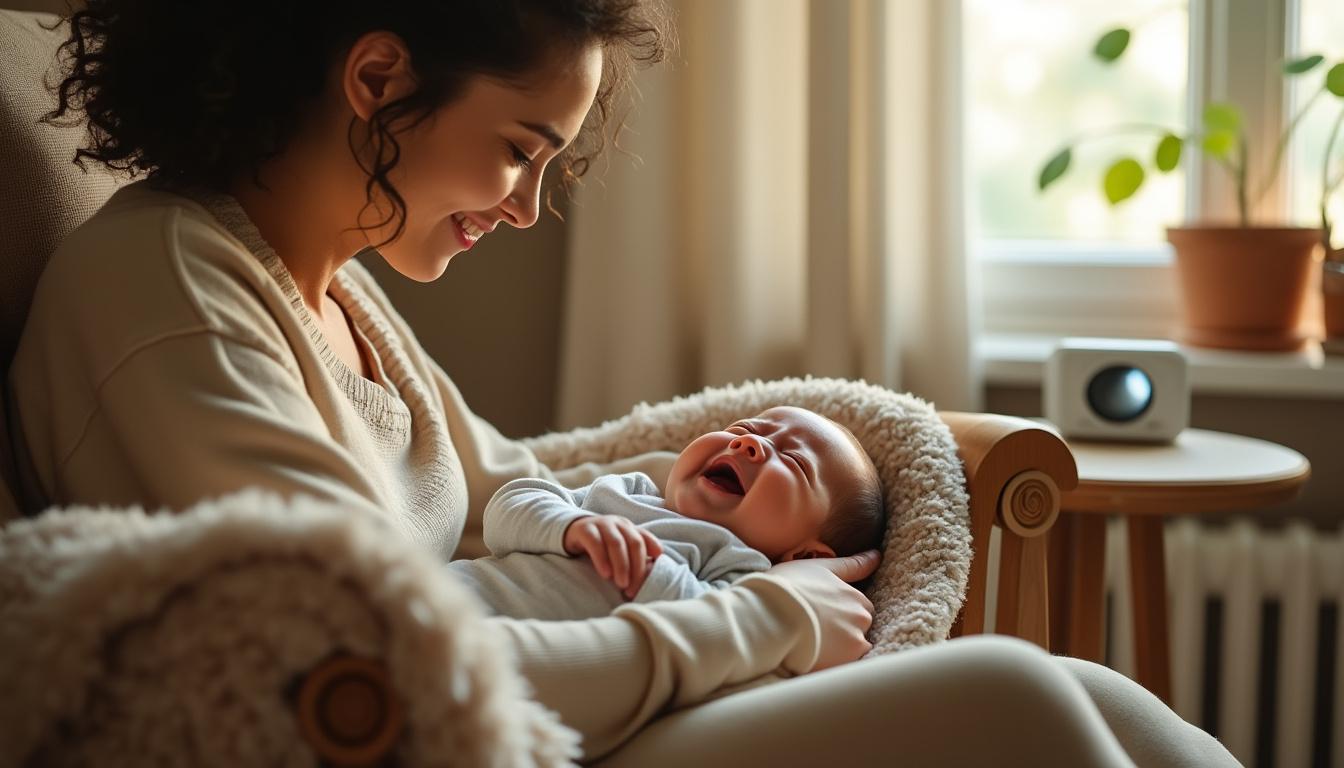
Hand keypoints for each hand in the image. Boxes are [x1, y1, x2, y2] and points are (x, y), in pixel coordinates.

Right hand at [563, 515, 664, 598]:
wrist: (573, 532)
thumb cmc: (602, 545)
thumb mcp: (621, 549)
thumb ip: (636, 557)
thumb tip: (651, 573)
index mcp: (631, 528)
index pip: (646, 543)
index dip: (649, 563)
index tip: (650, 582)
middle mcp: (619, 524)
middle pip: (635, 543)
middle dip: (637, 568)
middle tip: (632, 589)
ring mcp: (602, 524)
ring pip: (616, 543)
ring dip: (621, 565)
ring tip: (621, 584)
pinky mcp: (585, 529)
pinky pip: (595, 543)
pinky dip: (602, 559)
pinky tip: (605, 574)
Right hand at [767, 549, 879, 671]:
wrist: (769, 613)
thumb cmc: (789, 585)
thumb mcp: (820, 567)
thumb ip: (852, 565)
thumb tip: (877, 555)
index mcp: (854, 595)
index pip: (861, 606)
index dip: (842, 611)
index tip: (824, 615)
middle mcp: (860, 617)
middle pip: (859, 627)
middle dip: (845, 629)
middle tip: (816, 630)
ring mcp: (855, 640)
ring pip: (854, 648)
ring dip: (840, 649)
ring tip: (813, 646)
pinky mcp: (845, 662)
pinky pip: (846, 666)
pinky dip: (835, 663)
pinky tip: (815, 658)